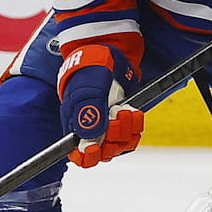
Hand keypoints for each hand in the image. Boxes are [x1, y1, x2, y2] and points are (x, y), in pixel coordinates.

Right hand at [57, 45, 142, 167]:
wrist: (109, 53)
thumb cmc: (90, 71)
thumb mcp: (87, 92)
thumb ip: (88, 117)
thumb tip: (88, 143)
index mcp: (76, 125)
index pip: (79, 155)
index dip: (88, 157)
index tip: (97, 149)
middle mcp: (92, 129)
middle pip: (104, 152)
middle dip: (113, 137)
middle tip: (116, 116)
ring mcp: (109, 124)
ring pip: (120, 144)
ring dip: (126, 131)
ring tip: (125, 111)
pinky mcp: (124, 119)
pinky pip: (132, 134)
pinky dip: (135, 125)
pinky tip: (132, 112)